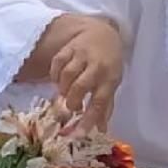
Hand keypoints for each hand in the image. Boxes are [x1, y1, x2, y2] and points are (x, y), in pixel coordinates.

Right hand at [45, 15, 123, 132]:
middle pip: (80, 87)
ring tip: (65, 95)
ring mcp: (82, 55)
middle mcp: (96, 66)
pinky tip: (58, 81)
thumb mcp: (112, 83)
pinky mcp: (69, 47)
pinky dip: (54, 75)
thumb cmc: (109, 63)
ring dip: (62, 89)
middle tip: (71, 108)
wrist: (104, 33)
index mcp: (110, 78)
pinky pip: (57, 62)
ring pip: (67, 75)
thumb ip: (106, 106)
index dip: (89, 119)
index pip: (100, 102)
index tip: (80, 134)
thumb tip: (101, 129)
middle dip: (72, 102)